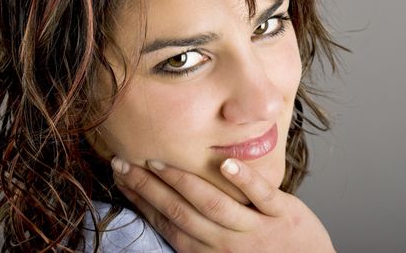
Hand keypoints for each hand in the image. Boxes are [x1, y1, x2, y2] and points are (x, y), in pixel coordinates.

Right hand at [111, 157, 335, 252]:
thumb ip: (202, 233)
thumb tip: (170, 209)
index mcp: (209, 250)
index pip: (167, 221)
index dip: (142, 199)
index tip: (122, 178)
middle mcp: (226, 241)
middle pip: (180, 211)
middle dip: (149, 187)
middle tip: (123, 164)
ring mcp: (255, 227)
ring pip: (213, 203)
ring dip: (183, 182)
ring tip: (158, 162)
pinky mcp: (282, 214)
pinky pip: (260, 195)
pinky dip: (242, 180)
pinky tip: (224, 163)